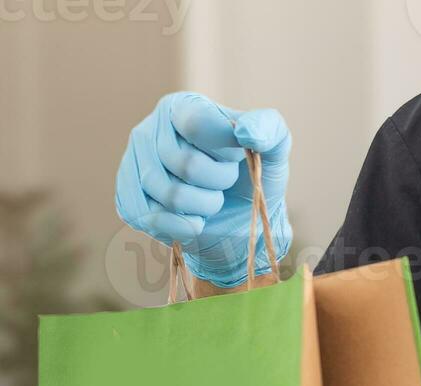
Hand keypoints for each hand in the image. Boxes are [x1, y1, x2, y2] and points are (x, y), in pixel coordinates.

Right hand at [116, 92, 292, 288]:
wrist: (238, 219)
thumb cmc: (252, 176)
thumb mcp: (273, 150)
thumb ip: (270, 129)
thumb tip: (247, 132)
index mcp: (180, 107)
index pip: (197, 126)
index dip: (226, 150)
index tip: (237, 155)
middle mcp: (148, 131)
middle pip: (187, 164)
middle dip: (220, 181)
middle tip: (224, 180)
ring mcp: (133, 166)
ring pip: (173, 195)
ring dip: (206, 205)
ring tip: (211, 197)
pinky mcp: (128, 200)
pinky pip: (156, 220)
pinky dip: (188, 226)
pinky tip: (196, 219)